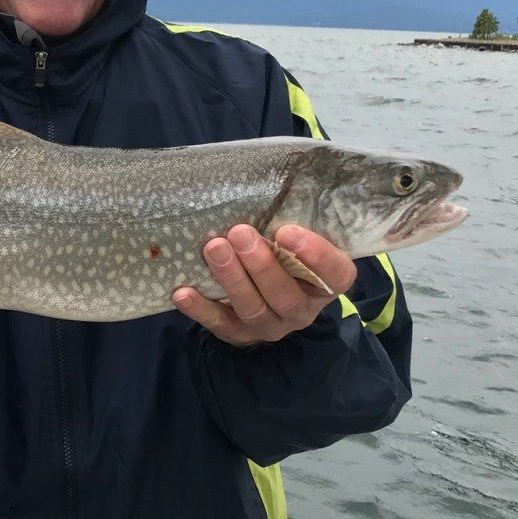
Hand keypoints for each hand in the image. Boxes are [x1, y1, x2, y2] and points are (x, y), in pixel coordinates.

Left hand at [172, 224, 355, 348]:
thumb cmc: (281, 252)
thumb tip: (262, 184)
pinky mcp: (240, 334)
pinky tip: (182, 292)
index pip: (335, 274)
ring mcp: (271, 325)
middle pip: (286, 296)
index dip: (315, 255)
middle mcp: (302, 309)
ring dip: (232, 279)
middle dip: (261, 265)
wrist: (263, 294)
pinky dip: (201, 309)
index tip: (286, 230)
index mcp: (324, 283)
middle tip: (239, 233)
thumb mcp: (293, 238)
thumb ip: (287, 222)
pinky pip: (220, 324)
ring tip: (214, 248)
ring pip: (254, 310)